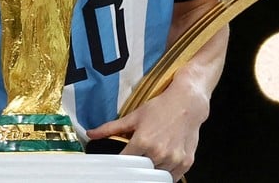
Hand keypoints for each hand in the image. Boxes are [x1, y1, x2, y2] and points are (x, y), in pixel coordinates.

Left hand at [86, 80, 209, 181]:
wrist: (187, 104)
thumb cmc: (161, 108)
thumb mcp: (134, 116)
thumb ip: (111, 128)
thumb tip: (91, 134)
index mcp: (143, 141)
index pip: (124, 163)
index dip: (119, 165)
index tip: (118, 166)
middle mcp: (158, 152)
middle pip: (140, 172)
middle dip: (136, 168)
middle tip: (135, 162)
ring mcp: (173, 159)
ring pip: (156, 176)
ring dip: (151, 171)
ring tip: (150, 159)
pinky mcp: (185, 162)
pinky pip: (172, 178)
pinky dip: (166, 174)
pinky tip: (162, 164)